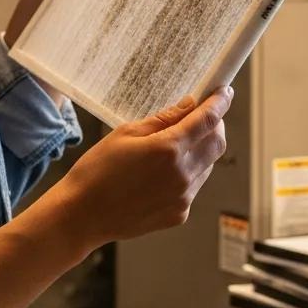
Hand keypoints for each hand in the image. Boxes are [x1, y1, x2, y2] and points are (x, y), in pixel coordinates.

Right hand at [60, 88, 232, 246]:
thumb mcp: (127, 133)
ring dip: (201, 149)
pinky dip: (188, 173)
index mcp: (168, 149)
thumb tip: (191, 105)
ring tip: (173, 147)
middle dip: (214, 125)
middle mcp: (182, 174)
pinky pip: (195, 186)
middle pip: (217, 142)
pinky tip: (162, 174)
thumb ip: (164, 119)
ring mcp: (184, 197)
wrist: (82, 216)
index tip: (225, 92)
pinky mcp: (180, 213)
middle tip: (200, 116)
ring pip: (208, 164)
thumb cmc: (97, 170)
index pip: (208, 119)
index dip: (220, 102)